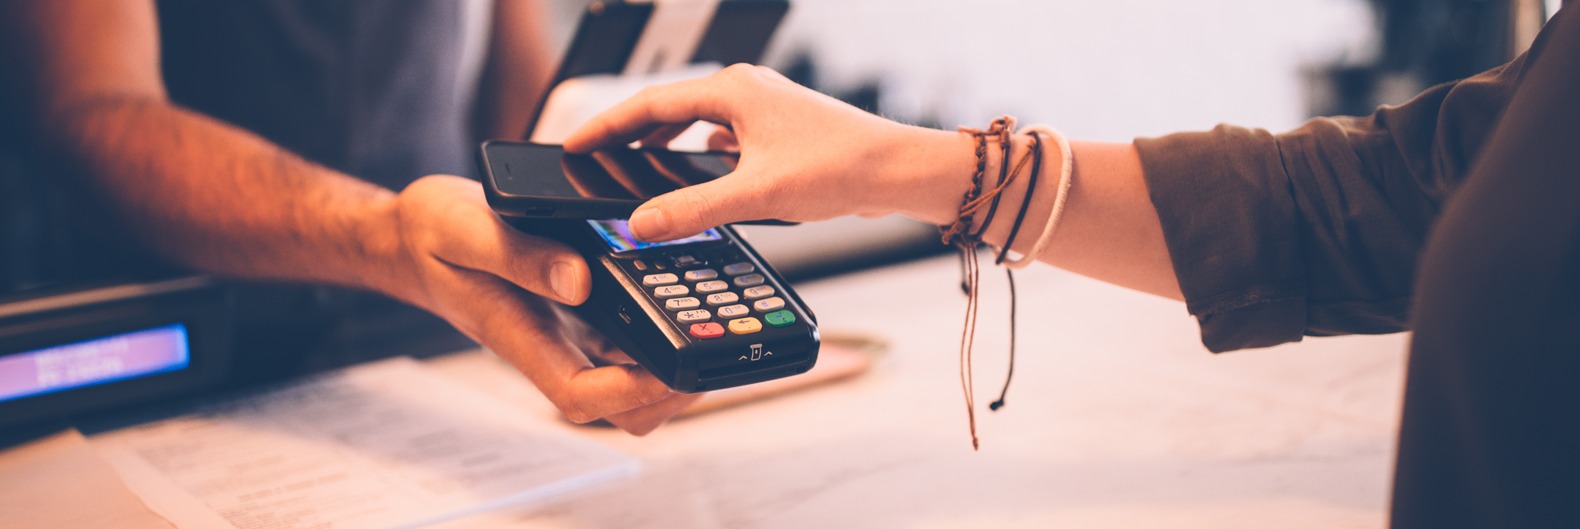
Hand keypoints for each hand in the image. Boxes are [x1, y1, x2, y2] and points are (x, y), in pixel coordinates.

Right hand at [385, 175, 699, 434]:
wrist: (415, 235)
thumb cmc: (432, 236)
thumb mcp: (466, 231)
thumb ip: (519, 256)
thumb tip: (580, 281)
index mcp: (523, 339)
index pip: (582, 397)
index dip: (632, 394)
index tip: (669, 364)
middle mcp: (553, 346)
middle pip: (622, 405)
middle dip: (670, 388)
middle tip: (706, 338)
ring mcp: (569, 333)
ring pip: (632, 377)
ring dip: (671, 358)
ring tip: (702, 311)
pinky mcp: (581, 312)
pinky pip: (630, 334)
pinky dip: (660, 320)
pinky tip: (678, 282)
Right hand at [563, 64, 974, 240]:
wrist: (898, 170)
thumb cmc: (841, 167)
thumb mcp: (756, 194)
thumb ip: (694, 210)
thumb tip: (642, 222)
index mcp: (732, 91)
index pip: (649, 105)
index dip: (606, 127)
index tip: (574, 144)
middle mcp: (746, 90)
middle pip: (670, 109)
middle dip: (631, 135)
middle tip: (597, 158)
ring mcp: (765, 108)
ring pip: (698, 122)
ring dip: (667, 145)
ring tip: (636, 168)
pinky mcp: (780, 130)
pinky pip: (725, 136)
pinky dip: (701, 155)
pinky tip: (700, 178)